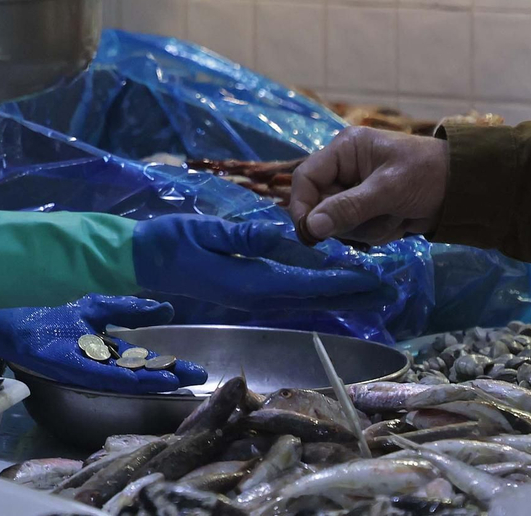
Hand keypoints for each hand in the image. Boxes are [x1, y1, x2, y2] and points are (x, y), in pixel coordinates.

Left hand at [0, 294, 206, 393]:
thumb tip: (166, 309)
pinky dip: (126, 376)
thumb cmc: (48, 314)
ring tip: (181, 381)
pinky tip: (147, 378)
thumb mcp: (96, 308)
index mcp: (104, 349)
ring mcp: (84, 365)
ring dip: (154, 379)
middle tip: (199, 379)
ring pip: (125, 376)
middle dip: (170, 374)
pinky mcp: (70, 366)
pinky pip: (102, 374)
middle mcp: (98, 360)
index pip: (143, 360)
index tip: (198, 372)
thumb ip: (129, 309)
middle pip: (139, 370)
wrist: (8, 316)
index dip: (170, 365)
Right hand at [131, 214, 388, 310]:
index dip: (342, 279)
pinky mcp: (247, 291)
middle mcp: (256, 295)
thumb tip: (281, 233)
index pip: (307, 282)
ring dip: (340, 295)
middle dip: (352, 293)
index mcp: (249, 281)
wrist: (143, 262)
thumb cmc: (169, 242)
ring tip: (371, 290)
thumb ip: (243, 235)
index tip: (373, 276)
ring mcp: (251, 296)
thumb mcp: (205, 231)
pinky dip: (317, 291)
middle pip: (314, 298)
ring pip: (306, 299)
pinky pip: (291, 294)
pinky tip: (331, 285)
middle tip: (387, 290)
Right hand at [286, 127, 448, 245]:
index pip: (306, 178)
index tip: (310, 233)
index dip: (302, 205)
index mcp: (345, 150)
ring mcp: (358, 191)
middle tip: (377, 218)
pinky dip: (379, 231)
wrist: (466, 189)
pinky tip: (401, 220)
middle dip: (349, 219)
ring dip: (369, 227)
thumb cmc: (427, 175)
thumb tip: (311, 228)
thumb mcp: (387, 189)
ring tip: (398, 216)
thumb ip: (348, 208)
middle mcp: (346, 169)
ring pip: (341, 222)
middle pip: (322, 205)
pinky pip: (359, 230)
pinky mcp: (371, 210)